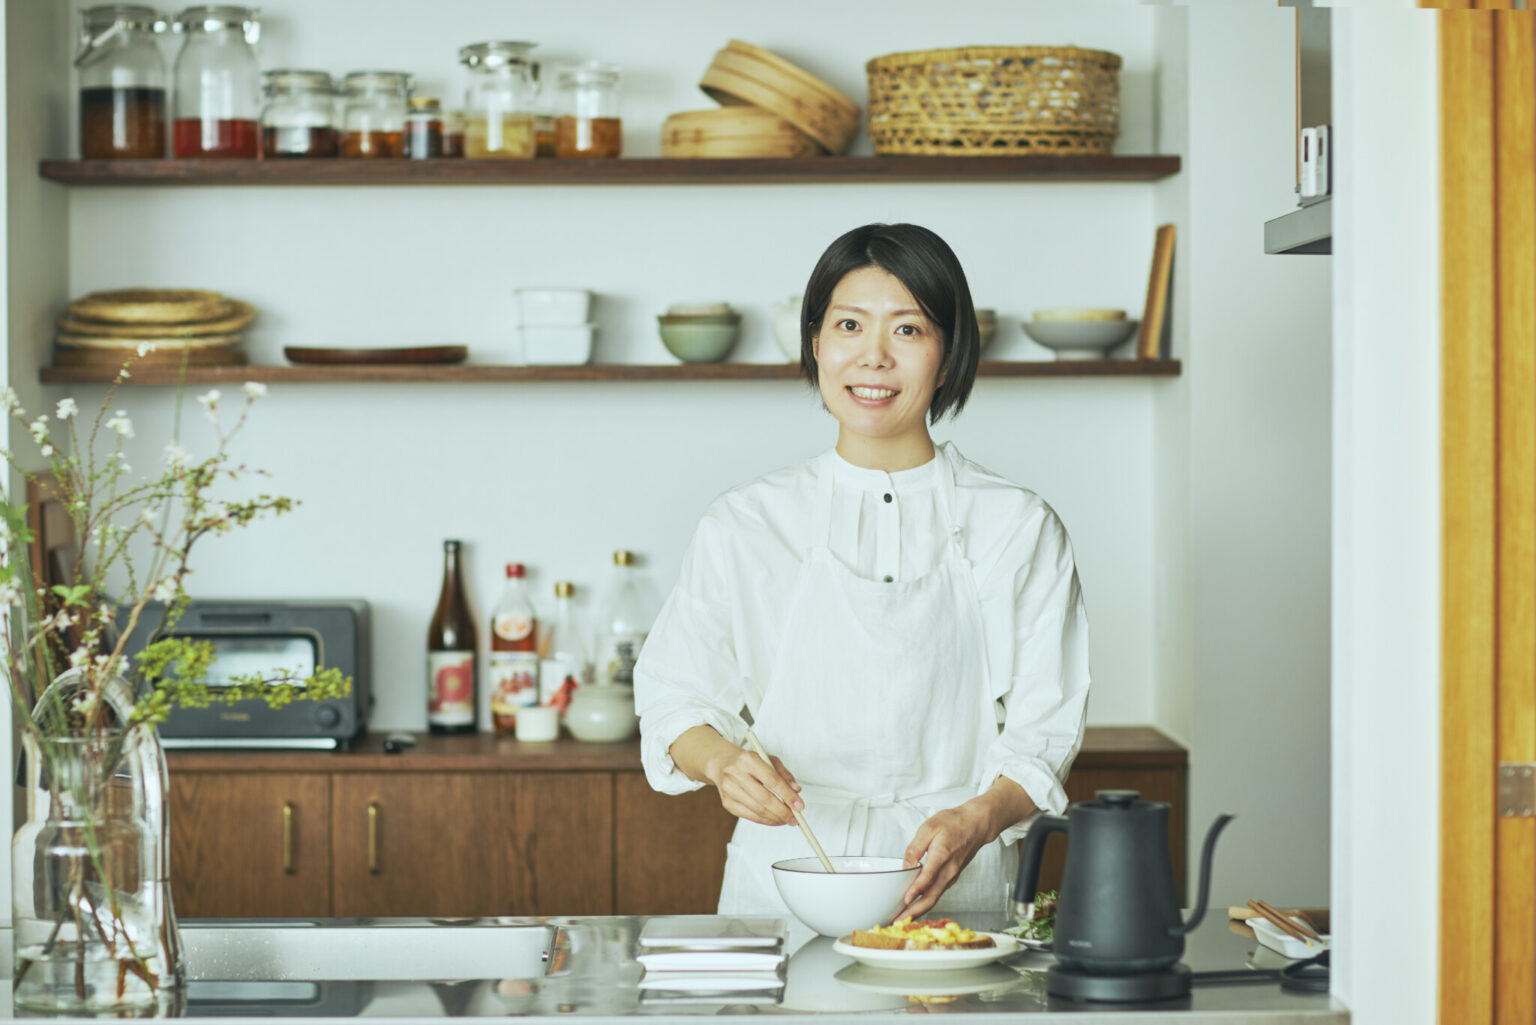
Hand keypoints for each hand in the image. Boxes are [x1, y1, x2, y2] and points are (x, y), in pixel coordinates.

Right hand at [708, 746, 801, 826]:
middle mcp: (736, 773)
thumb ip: (784, 775)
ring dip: (775, 818)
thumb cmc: (748, 761)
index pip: (772, 780)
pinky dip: (765, 820)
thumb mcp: (768, 759)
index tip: (799, 806)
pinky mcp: (727, 803)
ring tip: (787, 820)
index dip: (787, 795)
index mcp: (748, 759)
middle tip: (795, 818)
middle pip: (764, 798)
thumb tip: (796, 791)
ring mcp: (729, 789)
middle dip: (783, 811)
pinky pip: (750, 816)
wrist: (721, 763)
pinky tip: (774, 820)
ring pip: (757, 809)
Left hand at [896, 804, 993, 919]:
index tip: (905, 901)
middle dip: (914, 912)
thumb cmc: (954, 823)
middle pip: (931, 897)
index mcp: (942, 856)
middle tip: (898, 921)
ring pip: (935, 897)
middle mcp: (949, 870)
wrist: (976, 824)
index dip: (915, 890)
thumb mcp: (928, 828)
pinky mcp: (952, 877)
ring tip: (904, 917)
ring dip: (919, 909)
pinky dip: (927, 902)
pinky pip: (938, 892)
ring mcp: (952, 875)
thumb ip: (915, 848)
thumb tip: (905, 866)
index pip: (927, 878)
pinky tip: (916, 904)